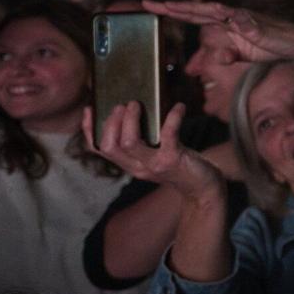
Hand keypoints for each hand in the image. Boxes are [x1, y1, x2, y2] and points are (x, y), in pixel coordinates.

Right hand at [87, 101, 223, 198]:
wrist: (204, 188)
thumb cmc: (181, 166)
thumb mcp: (156, 157)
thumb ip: (144, 142)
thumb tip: (136, 111)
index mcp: (130, 165)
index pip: (101, 149)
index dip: (90, 130)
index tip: (90, 110)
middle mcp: (138, 168)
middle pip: (110, 146)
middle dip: (111, 123)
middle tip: (122, 105)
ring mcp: (154, 165)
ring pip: (129, 143)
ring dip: (131, 120)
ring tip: (136, 104)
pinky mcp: (173, 159)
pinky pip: (168, 134)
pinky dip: (172, 118)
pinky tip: (179, 107)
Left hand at [144, 0, 293, 67]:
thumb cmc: (271, 47)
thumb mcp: (243, 56)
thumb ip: (225, 57)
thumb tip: (210, 63)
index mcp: (225, 24)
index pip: (194, 16)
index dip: (174, 11)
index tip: (151, 7)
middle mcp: (232, 18)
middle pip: (199, 10)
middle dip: (174, 7)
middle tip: (150, 4)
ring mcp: (246, 20)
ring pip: (218, 12)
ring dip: (197, 10)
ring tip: (177, 8)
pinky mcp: (262, 27)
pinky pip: (247, 22)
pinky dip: (237, 20)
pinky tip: (225, 16)